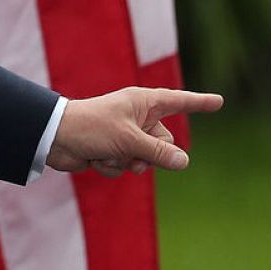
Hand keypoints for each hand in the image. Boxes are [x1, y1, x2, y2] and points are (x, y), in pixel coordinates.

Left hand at [47, 87, 222, 176]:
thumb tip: (184, 162)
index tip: (219, 102)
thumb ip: (159, 153)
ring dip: (126, 163)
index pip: (179, 102)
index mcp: (143, 103)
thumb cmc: (90, 128)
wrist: (52, 139)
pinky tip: (94, 158)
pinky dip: (111, 167)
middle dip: (149, 154)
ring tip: (106, 153)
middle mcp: (136, 117)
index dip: (199, 103)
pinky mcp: (111, 151)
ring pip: (145, 160)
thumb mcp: (129, 140)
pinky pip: (125, 167)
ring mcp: (124, 135)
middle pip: (165, 144)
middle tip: (127, 149)